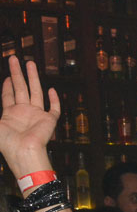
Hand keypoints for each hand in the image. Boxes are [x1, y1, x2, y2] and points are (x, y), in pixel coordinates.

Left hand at [0, 57, 57, 178]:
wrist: (23, 152)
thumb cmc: (7, 143)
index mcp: (10, 114)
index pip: (9, 95)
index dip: (7, 84)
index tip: (7, 74)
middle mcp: (24, 112)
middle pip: (21, 88)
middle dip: (17, 73)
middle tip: (14, 59)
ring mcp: (37, 115)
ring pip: (36, 92)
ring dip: (33, 77)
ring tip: (30, 63)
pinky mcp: (49, 120)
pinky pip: (54, 108)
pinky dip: (54, 99)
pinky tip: (52, 89)